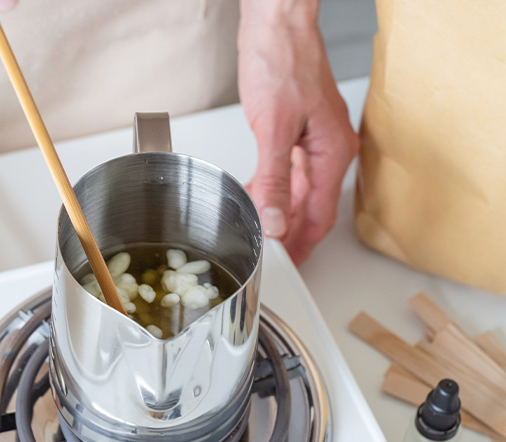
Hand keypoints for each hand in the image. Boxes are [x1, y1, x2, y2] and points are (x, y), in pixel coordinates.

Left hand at [238, 0, 357, 264]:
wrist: (275, 24)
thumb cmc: (282, 62)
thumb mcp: (274, 130)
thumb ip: (275, 181)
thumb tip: (276, 221)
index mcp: (333, 153)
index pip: (320, 215)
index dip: (303, 245)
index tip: (289, 267)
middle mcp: (330, 149)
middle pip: (313, 206)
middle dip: (293, 234)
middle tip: (274, 259)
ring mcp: (315, 140)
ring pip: (301, 190)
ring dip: (282, 212)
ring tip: (263, 233)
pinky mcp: (299, 130)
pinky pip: (291, 171)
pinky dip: (275, 187)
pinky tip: (258, 194)